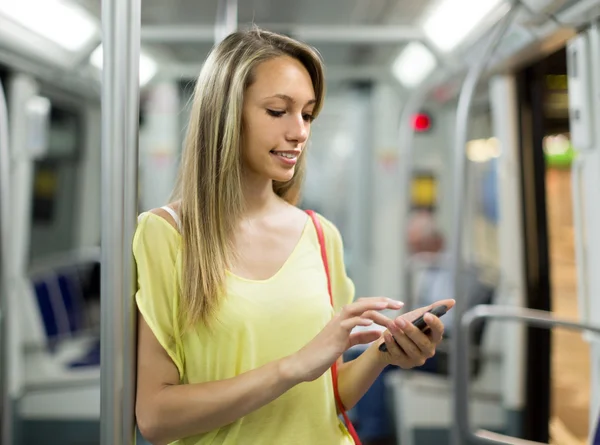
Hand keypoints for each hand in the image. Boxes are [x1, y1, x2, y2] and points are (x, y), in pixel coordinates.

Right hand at [288, 297, 402, 382]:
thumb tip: (378, 333)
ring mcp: (337, 324)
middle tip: (399, 304)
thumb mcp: (346, 344)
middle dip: (382, 302)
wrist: (303, 364)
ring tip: (388, 308)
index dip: (381, 304)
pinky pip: (348, 323)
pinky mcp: (334, 334)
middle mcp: (341, 318)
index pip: (365, 306)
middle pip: (363, 303)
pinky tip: (371, 323)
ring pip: (357, 309)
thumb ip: (361, 337)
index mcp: (345, 320)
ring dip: (374, 307)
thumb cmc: (323, 355)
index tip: (397, 306)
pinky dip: (360, 321)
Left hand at [377, 299, 454, 368]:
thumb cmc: (406, 327)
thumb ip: (433, 308)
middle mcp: (428, 350)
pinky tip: (386, 335)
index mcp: (434, 337)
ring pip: (410, 348)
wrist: (388, 339)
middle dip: (410, 330)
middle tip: (399, 319)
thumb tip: (452, 301)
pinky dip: (392, 344)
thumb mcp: (418, 316)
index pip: (439, 331)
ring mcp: (417, 358)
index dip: (434, 323)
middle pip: (422, 341)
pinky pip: (398, 354)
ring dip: (399, 336)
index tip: (426, 315)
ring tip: (390, 324)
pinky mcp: (404, 363)